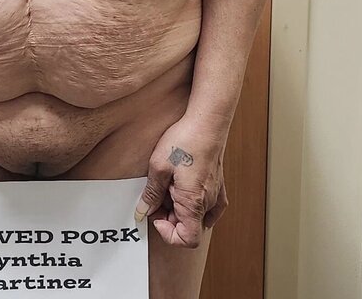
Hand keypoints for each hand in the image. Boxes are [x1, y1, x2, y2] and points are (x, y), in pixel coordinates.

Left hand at [133, 114, 228, 246]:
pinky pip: (209, 205)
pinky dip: (194, 201)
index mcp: (194, 203)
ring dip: (179, 206)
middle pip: (188, 226)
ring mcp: (217, 194)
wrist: (207, 121)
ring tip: (168, 183)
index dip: (168, 234)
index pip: (187, 240)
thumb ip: (151, 194)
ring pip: (196, 214)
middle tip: (157, 193)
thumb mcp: (158, 166)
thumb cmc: (185, 140)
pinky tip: (183, 185)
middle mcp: (209, 203)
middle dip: (169, 215)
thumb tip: (142, 211)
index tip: (155, 216)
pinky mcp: (219, 184)